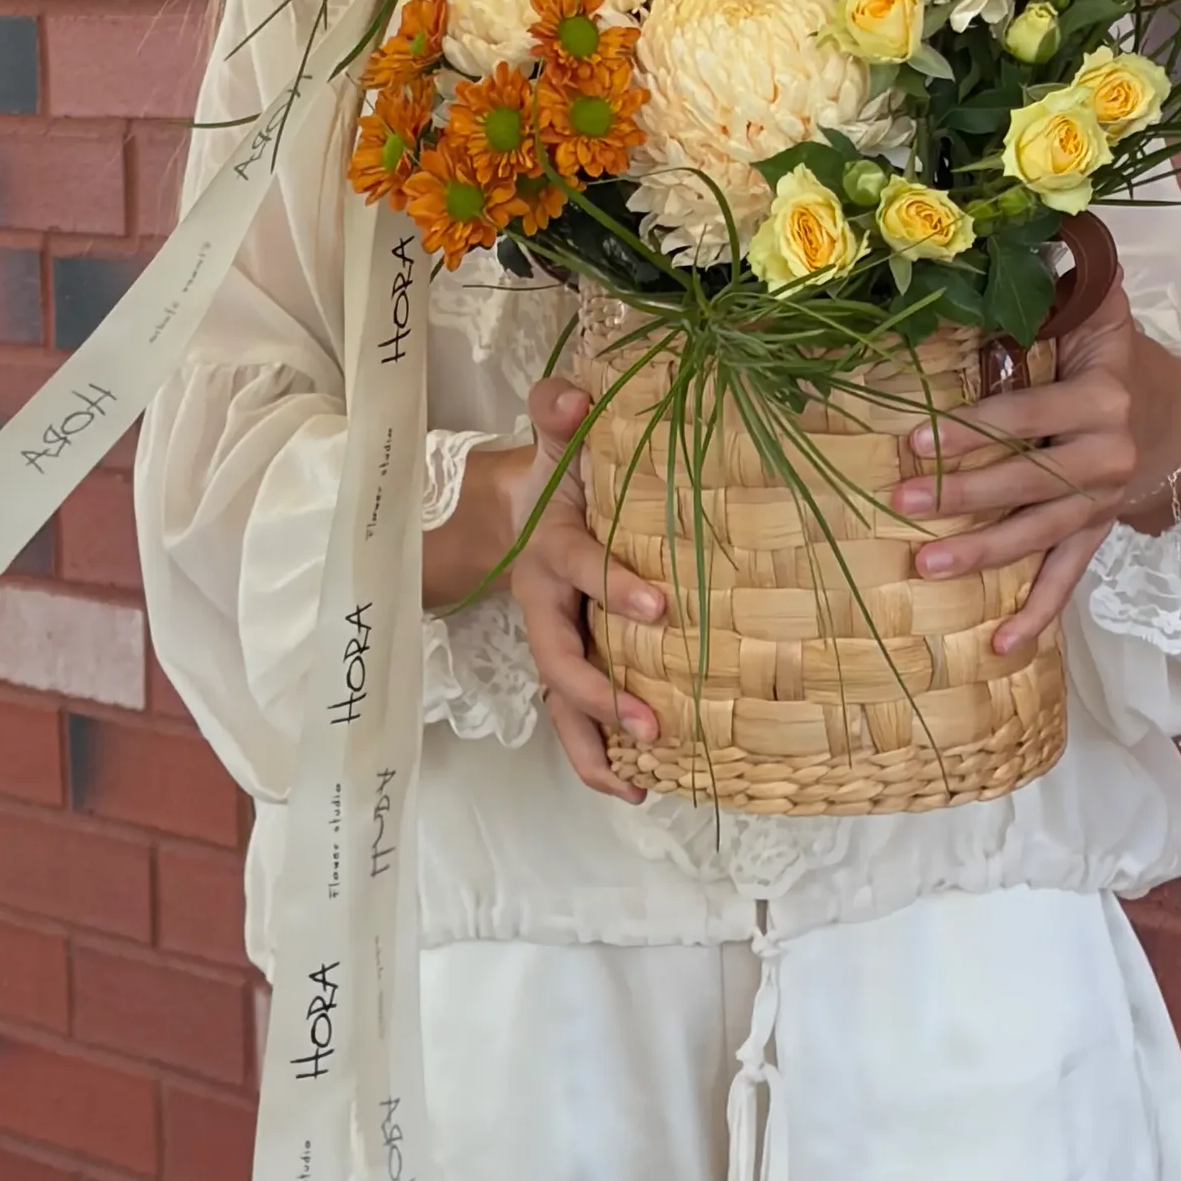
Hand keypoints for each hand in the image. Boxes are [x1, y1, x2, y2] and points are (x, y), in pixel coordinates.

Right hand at [424, 380, 664, 803]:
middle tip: (650, 723)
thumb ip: (559, 411)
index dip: (614, 585)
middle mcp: (546, 604)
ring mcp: (556, 639)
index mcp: (550, 548)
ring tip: (638, 783)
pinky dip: (600, 756)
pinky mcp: (572, 663)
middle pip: (558, 659)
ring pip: (560, 704)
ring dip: (594, 744)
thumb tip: (571, 395)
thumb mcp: (558, 434)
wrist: (519, 508)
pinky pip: (576, 717)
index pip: (581, 567)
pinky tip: (641, 786)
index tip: (661, 606)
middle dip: (599, 694)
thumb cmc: (557, 471)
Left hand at [890, 285, 1180, 655]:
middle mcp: (1108, 455)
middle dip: (963, 496)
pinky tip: (998, 647)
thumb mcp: (1094, 309)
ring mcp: (1103, 503)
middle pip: (1029, 482)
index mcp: (1101, 397)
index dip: (968, 431)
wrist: (1174, 410)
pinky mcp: (1098, 535)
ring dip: (983, 556)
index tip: (911, 442)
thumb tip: (1007, 237)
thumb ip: (1058, 282)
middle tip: (901, 504)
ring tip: (927, 569)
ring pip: (1039, 536)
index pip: (1024, 417)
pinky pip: (1067, 580)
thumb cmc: (1108, 351)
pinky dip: (1035, 616)